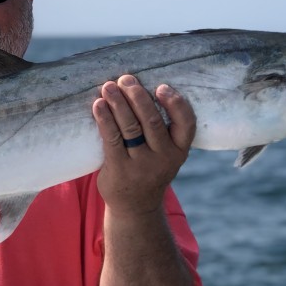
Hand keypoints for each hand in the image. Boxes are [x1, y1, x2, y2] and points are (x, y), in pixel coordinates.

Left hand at [91, 75, 195, 214]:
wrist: (135, 206)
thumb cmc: (149, 168)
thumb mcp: (166, 153)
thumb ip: (161, 129)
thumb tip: (138, 88)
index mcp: (179, 150)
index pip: (186, 124)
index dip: (175, 103)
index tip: (161, 87)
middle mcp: (164, 158)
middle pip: (151, 121)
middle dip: (137, 96)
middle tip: (125, 79)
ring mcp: (141, 165)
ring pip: (130, 127)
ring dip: (118, 103)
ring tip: (108, 86)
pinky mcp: (120, 169)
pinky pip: (112, 139)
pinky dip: (105, 119)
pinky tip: (98, 105)